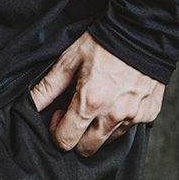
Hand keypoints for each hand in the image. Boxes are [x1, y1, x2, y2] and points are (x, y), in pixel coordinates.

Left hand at [28, 30, 164, 156]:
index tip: (60, 113)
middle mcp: (114, 115)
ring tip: (99, 102)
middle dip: (77, 135)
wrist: (142, 30)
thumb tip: (30, 104)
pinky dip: (119, 119)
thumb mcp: (70, 59)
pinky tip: (117, 98)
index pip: (65, 141)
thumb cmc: (103, 42)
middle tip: (77, 109)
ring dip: (99, 129)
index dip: (57, 129)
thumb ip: (49, 86)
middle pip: (87, 149)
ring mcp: (134, 117)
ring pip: (108, 140)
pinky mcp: (149, 114)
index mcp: (91, 102)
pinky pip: (129, 128)